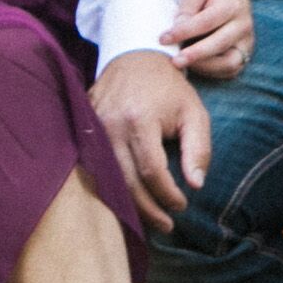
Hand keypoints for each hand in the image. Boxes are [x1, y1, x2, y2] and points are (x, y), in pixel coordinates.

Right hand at [91, 49, 211, 227]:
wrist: (135, 57)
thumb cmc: (169, 88)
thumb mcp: (194, 113)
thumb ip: (198, 149)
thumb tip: (196, 185)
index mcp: (140, 120)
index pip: (152, 171)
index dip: (167, 194)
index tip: (182, 205)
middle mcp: (111, 125)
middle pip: (126, 180)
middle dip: (148, 209)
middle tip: (167, 225)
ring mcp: (93, 126)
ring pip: (108, 176)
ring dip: (128, 201)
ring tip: (149, 217)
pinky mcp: (84, 126)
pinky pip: (95, 163)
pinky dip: (111, 183)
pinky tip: (127, 196)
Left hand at [162, 0, 258, 81]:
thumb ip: (187, 7)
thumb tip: (178, 28)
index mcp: (231, 5)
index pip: (206, 22)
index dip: (184, 32)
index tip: (163, 39)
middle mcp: (243, 25)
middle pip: (220, 44)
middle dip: (195, 55)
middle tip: (175, 61)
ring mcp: (247, 42)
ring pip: (230, 63)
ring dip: (205, 67)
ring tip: (183, 64)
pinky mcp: (245, 54)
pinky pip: (231, 70)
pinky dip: (213, 71)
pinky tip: (195, 65)